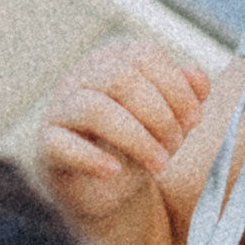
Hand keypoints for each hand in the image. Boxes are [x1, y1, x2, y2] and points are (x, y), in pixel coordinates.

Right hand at [38, 40, 210, 231]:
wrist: (104, 189)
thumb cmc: (137, 146)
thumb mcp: (169, 120)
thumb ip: (186, 97)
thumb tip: (198, 78)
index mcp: (114, 61)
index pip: (145, 55)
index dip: (175, 86)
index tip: (194, 119)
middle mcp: (83, 77)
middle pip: (121, 78)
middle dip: (158, 114)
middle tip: (175, 144)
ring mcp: (61, 109)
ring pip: (94, 109)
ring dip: (135, 137)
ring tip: (159, 163)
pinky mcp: (46, 145)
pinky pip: (61, 144)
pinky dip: (91, 158)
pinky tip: (114, 171)